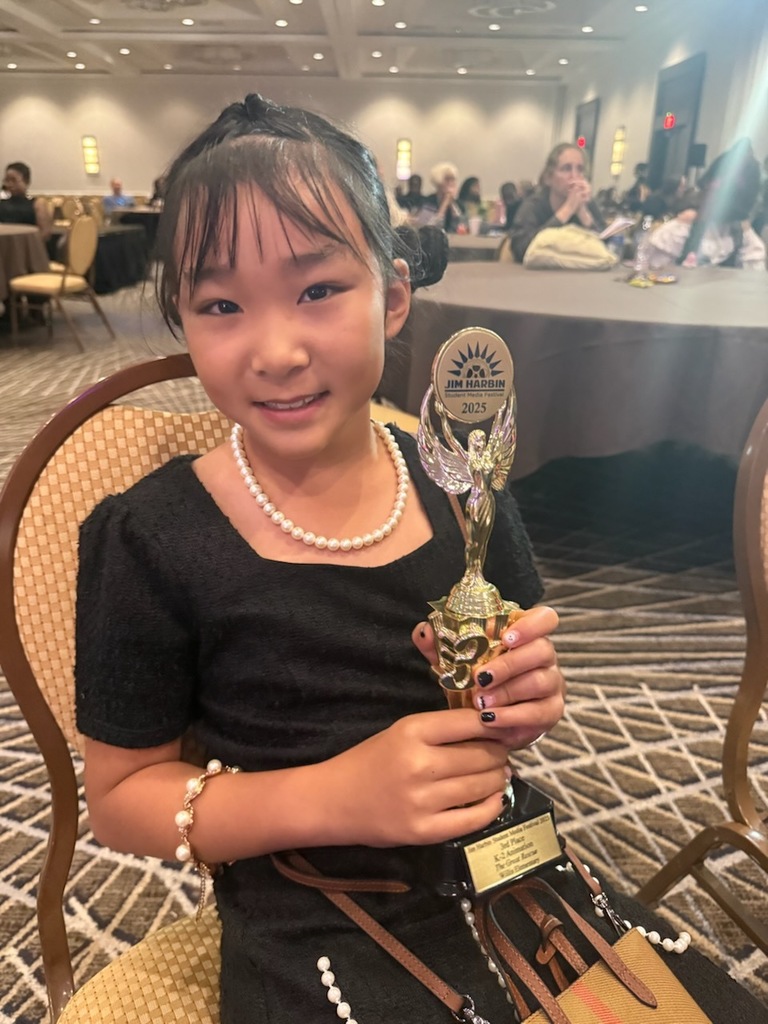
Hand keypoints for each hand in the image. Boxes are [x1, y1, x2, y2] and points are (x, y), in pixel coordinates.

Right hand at [324, 709, 510, 846]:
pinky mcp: (424, 831)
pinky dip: (492, 807)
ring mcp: (422, 800)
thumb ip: (442, 730)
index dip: (495, 725)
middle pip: (481, 755)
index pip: (470, 723)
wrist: (333, 800)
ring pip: (482, 785)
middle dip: (500, 753)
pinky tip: (495, 798)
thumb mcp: (402, 732)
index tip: (504, 728)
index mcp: (412, 731)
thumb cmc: (370, 760)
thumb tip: (493, 731)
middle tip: (503, 754)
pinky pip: (473, 820)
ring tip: (499, 774)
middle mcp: (419, 764)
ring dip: (498, 778)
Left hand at [413, 605, 564, 749]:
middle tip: (480, 678)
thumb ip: (440, 644)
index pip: (544, 618)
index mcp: (525, 635)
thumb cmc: (474, 681)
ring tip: (480, 703)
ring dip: (508, 691)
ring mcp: (552, 684)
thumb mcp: (455, 660)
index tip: (506, 637)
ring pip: (540, 681)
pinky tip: (491, 720)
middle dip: (509, 664)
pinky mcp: (551, 711)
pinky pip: (540, 712)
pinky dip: (513, 716)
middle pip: (542, 650)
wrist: (485, 718)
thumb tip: (425, 632)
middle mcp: (545, 656)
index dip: (531, 625)